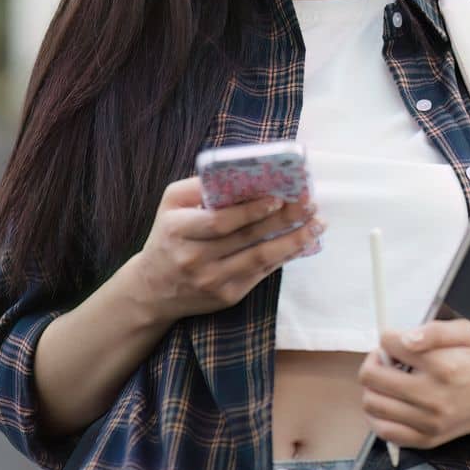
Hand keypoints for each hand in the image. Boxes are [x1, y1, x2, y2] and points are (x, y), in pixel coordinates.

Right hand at [136, 177, 324, 321]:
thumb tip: (238, 173)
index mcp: (179, 230)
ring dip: (293, 240)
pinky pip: (261, 274)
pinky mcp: (227, 297)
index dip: (251, 210)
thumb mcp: (171, 204)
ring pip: (260, 259)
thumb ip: (198, 186)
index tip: (278, 197)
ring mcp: (212, 281)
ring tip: (316, 224)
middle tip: (309, 204)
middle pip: (247, 238)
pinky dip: (283, 257)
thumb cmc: (168, 236)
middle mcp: (195, 259)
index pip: (220, 221)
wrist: (153, 289)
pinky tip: (301, 243)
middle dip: (283, 220)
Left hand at [356, 317, 469, 450]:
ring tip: (389, 379)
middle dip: (374, 360)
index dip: (388, 337)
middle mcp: (432, 397)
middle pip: (371, 376)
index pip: (390, 344)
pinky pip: (384, 431)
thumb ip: (433, 330)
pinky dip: (378, 414)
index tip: (396, 340)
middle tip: (386, 358)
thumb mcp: (465, 332)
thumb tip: (404, 339)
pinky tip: (390, 402)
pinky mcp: (426, 440)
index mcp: (442, 365)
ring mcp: (428, 423)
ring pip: (372, 403)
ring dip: (373, 386)